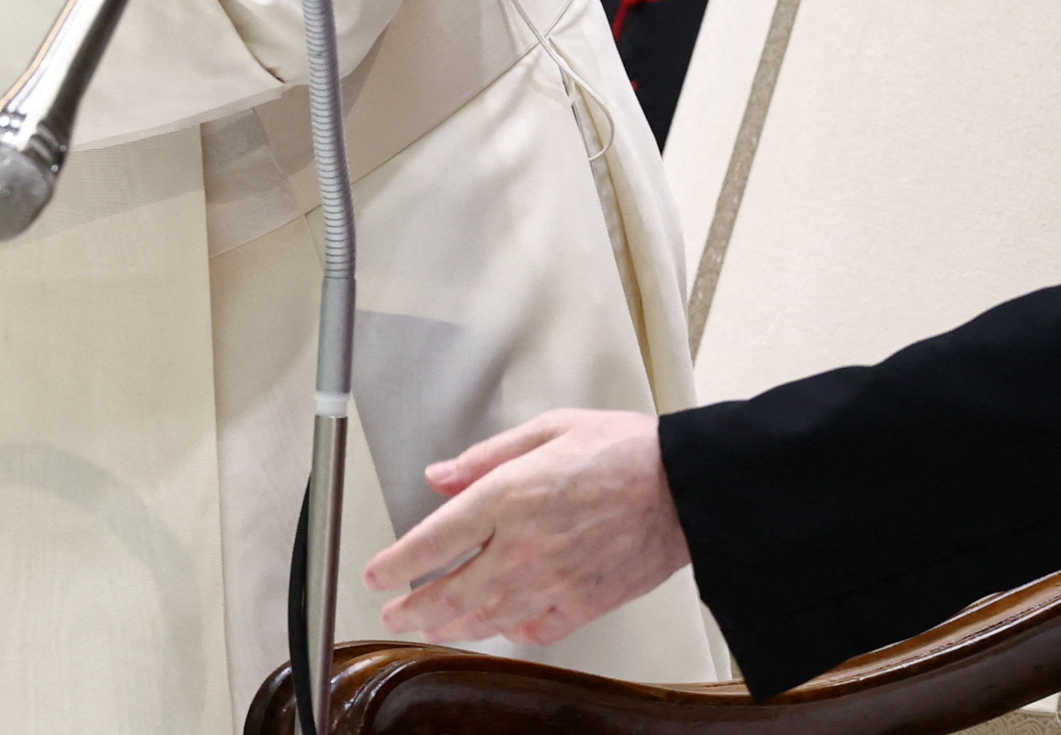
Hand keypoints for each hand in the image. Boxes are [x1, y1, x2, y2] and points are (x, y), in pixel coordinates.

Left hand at [359, 409, 689, 648]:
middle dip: (413, 608)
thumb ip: (486, 456)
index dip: (397, 563)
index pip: (434, 540)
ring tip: (431, 628)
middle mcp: (523, 546)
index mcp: (509, 496)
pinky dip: (509, 632)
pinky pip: (534, 630)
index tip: (377, 573)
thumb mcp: (547, 428)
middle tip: (393, 612)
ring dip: (451, 627)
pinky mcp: (582, 605)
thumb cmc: (624, 452)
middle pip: (450, 591)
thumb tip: (440, 475)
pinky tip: (499, 626)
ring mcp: (552, 583)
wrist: (684, 488)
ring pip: (485, 618)